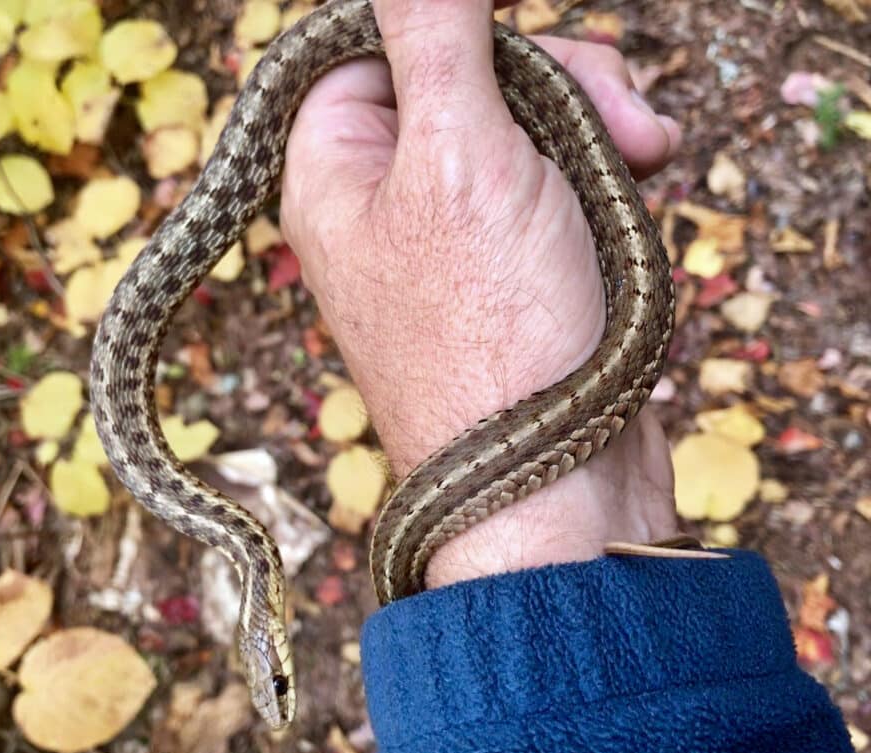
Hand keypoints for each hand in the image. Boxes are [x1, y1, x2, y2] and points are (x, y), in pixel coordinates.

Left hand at [281, 0, 682, 589]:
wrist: (554, 485)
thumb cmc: (494, 336)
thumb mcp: (461, 157)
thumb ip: (434, 37)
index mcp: (334, 167)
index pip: (378, 42)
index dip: (458, 34)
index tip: (521, 62)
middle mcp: (382, 198)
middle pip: (469, 77)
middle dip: (560, 85)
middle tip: (625, 123)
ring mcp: (450, 234)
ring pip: (530, 127)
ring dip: (595, 138)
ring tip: (640, 173)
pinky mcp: (512, 267)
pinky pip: (559, 186)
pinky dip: (601, 190)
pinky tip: (628, 221)